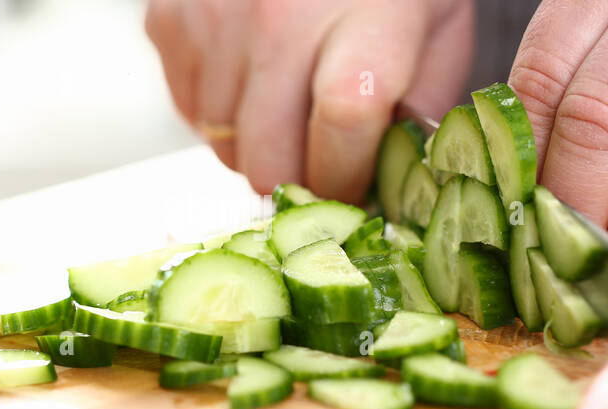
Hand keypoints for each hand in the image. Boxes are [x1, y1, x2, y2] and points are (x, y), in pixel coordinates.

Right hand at [146, 0, 473, 202]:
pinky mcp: (169, 21)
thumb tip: (398, 180)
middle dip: (300, 180)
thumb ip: (424, 106)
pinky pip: (189, 113)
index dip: (348, 179)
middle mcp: (279, 20)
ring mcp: (215, 20)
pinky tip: (254, 80)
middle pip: (270, 160)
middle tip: (323, 162)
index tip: (358, 187)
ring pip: (224, 146)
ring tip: (289, 110)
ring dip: (258, 147)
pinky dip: (221, 116)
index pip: (342, 133)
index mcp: (362, 21)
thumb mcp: (438, 24)